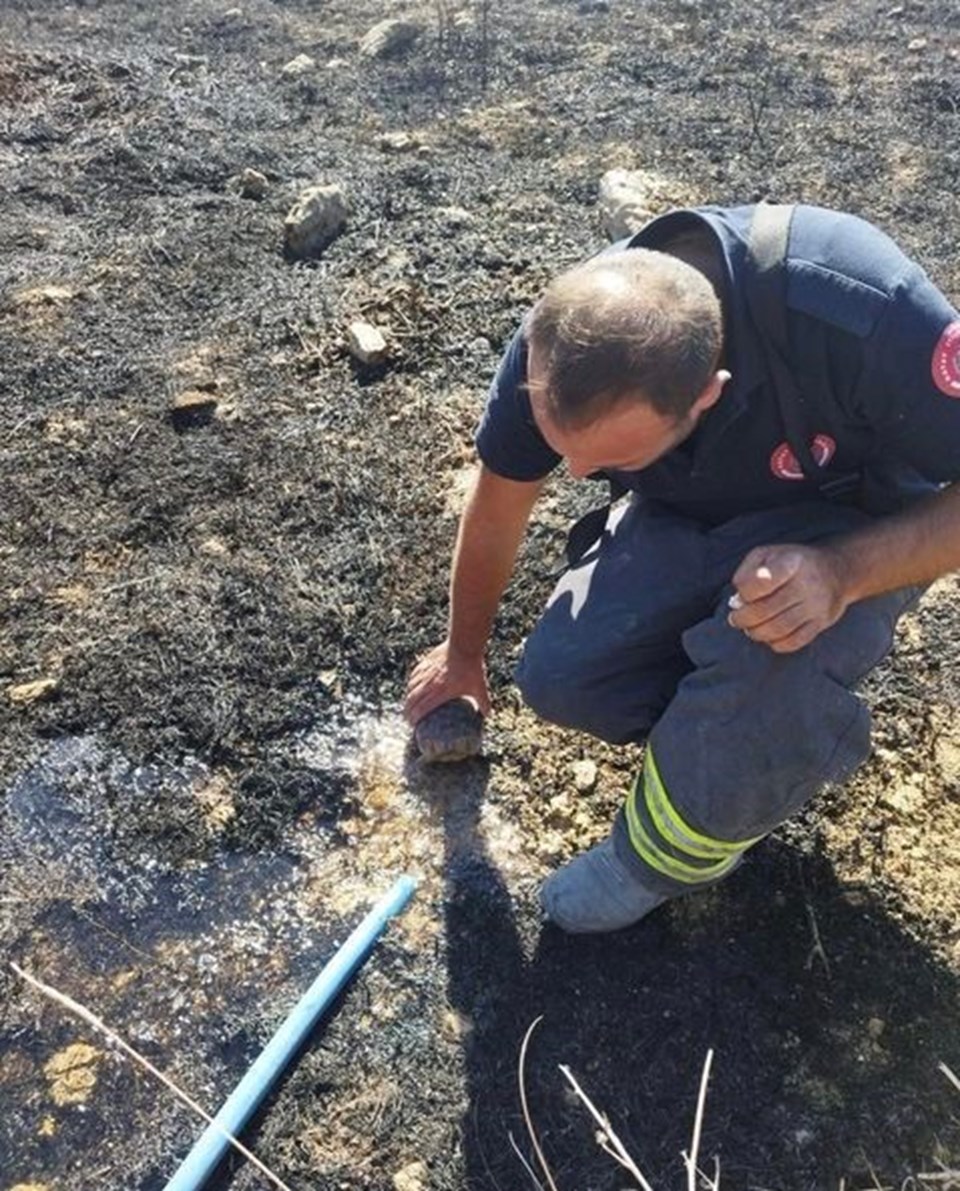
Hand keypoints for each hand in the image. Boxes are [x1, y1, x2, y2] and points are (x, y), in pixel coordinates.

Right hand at [404, 640, 490, 725]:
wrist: (464, 644)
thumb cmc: (472, 667)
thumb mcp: (479, 686)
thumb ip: (483, 701)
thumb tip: (488, 714)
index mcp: (441, 692)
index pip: (422, 709)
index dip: (415, 718)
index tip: (413, 725)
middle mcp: (430, 684)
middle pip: (412, 700)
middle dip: (407, 711)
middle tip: (407, 718)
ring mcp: (426, 673)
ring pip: (411, 688)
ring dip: (408, 698)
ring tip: (408, 705)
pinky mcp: (425, 663)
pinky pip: (414, 676)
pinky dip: (411, 684)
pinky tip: (412, 686)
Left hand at [727, 543, 849, 652]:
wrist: (835, 571)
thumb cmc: (791, 564)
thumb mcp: (766, 554)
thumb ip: (746, 574)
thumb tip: (738, 602)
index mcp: (790, 562)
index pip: (760, 582)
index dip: (744, 593)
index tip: (742, 595)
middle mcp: (805, 583)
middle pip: (764, 610)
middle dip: (742, 619)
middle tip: (736, 619)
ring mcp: (815, 605)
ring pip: (777, 629)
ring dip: (756, 633)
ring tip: (749, 628)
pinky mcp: (821, 622)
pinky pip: (794, 641)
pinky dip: (776, 643)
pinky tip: (769, 636)